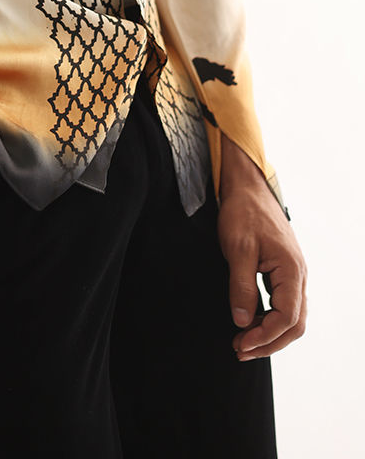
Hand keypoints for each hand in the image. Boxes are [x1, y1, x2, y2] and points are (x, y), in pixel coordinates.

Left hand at [216, 134, 307, 359]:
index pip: (287, 318)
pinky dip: (269, 319)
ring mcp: (293, 273)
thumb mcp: (237, 248)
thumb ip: (241, 286)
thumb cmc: (243, 213)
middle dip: (269, 342)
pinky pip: (284, 303)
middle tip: (239, 349)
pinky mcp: (283, 270)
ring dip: (269, 333)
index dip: (264, 336)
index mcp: (292, 270)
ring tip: (242, 341)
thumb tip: (243, 322)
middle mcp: (298, 275)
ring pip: (291, 316)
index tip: (240, 343)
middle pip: (294, 324)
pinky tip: (250, 322)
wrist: (247, 187)